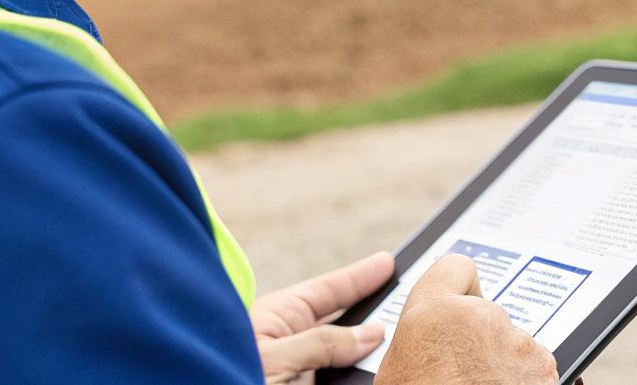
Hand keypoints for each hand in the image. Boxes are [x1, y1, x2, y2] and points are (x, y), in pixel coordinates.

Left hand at [250, 250, 394, 383]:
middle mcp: (292, 342)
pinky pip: (347, 378)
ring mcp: (301, 368)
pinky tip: (382, 372)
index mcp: (277, 318)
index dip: (360, 276)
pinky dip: (364, 375)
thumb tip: (372, 333)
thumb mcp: (275, 356)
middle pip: (344, 321)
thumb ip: (322, 341)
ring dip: (371, 353)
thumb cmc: (229, 381)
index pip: (328, 290)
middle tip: (407, 301)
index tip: (387, 262)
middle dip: (374, 313)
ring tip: (398, 347)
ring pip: (348, 355)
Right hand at [374, 254, 558, 384]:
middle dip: (481, 340)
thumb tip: (427, 340)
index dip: (460, 290)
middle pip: (487, 314)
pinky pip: (533, 367)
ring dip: (504, 363)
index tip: (462, 305)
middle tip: (464, 374)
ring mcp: (515, 343)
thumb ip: (420, 338)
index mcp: (432, 313)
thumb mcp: (396, 372)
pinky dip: (524, 381)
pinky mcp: (542, 368)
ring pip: (512, 342)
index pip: (457, 267)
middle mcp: (478, 318)